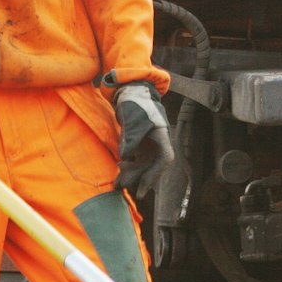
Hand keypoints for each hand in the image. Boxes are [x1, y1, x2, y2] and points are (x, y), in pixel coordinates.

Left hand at [113, 81, 174, 196]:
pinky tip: (119, 170)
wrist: (131, 93)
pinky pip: (136, 161)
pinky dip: (128, 167)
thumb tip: (126, 157)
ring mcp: (149, 144)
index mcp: (162, 135)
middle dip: (138, 179)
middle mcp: (157, 143)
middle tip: (124, 188)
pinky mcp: (140, 145)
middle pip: (152, 166)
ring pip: (143, 165)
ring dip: (131, 175)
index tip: (143, 187)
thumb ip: (131, 138)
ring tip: (117, 184)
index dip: (155, 175)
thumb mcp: (133, 120)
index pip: (164, 159)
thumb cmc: (136, 104)